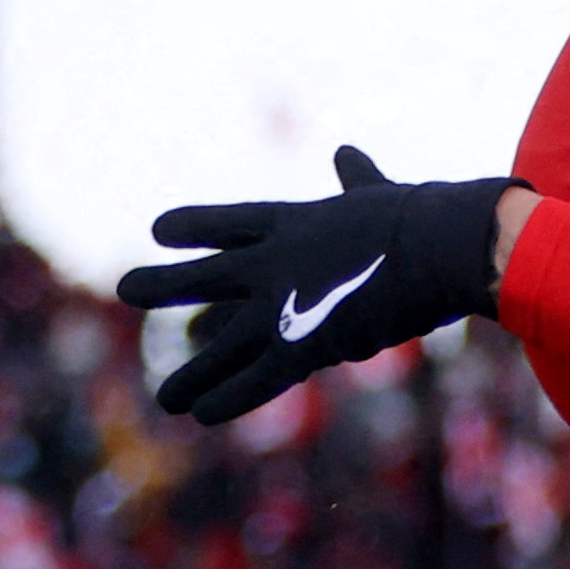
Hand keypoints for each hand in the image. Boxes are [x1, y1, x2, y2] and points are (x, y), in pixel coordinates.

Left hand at [116, 146, 510, 421]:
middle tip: (128, 288)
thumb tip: (346, 153)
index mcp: (294, 222)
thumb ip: (357, 180)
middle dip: (165, 284)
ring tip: (165, 399)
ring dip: (194, 374)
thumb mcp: (379, 192)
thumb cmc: (421, 214)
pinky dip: (231, 398)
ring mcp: (284, 306)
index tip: (159, 230)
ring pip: (224, 345)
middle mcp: (275, 264)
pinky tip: (201, 415)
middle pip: (206, 276)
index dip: (194, 226)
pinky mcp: (305, 344)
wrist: (441, 245)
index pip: (231, 225)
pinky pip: (259, 380)